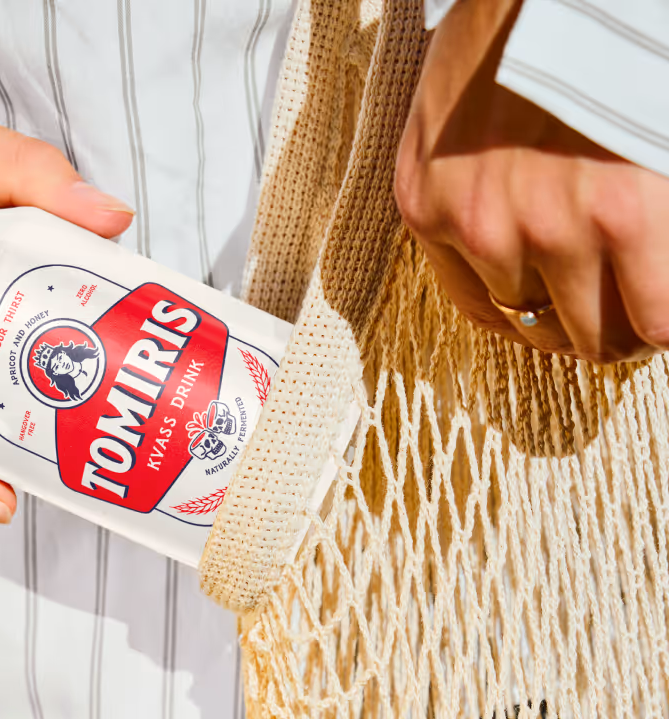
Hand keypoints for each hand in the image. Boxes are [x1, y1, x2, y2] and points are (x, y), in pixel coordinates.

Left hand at [395, 0, 668, 362]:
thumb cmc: (510, 27)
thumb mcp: (449, 112)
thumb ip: (463, 184)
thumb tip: (512, 240)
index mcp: (428, 205)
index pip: (478, 305)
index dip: (530, 317)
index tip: (560, 312)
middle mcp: (479, 229)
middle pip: (538, 327)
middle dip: (580, 329)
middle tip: (615, 315)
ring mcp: (550, 230)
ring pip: (597, 334)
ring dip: (627, 331)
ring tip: (647, 312)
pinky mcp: (624, 220)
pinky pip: (658, 315)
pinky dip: (666, 320)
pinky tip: (666, 304)